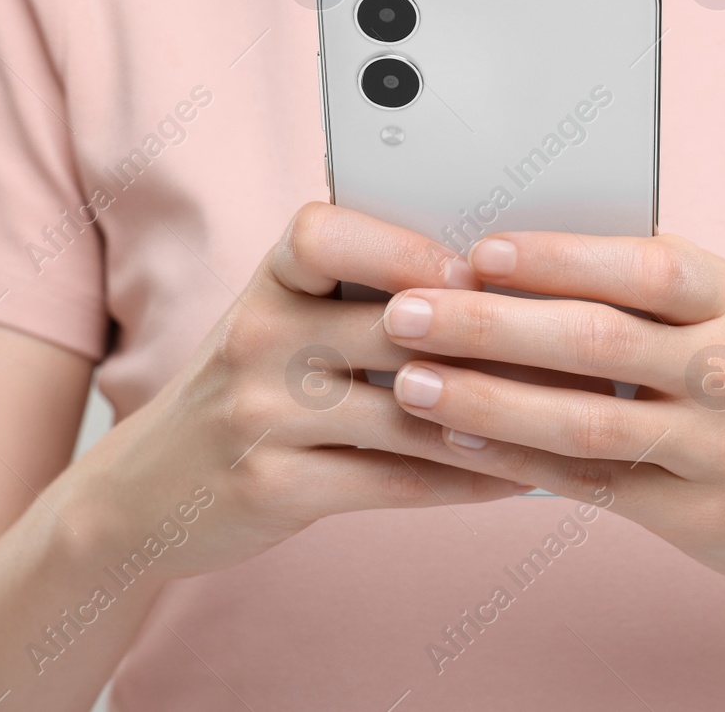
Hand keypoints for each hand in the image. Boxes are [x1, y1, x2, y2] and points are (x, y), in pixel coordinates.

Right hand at [54, 203, 533, 577]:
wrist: (145, 494)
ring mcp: (259, 413)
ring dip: (502, 420)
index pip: (324, 231)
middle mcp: (256, 335)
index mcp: (267, 281)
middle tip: (579, 349)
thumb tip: (500, 281)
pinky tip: (518, 477)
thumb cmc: (251, 391)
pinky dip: (467, 480)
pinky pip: (395, 481)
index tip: (475, 269)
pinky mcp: (272, 486)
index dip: (404, 248)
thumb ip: (363, 297)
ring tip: (574, 421)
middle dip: (493, 340)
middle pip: (393, 326)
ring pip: (410, 412)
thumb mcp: (281, 324)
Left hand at [379, 231, 724, 595]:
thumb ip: (639, 291)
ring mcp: (717, 444)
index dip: (555, 257)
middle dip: (491, 324)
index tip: (474, 250)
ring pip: (589, 419)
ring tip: (413, 384)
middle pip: (599, 338)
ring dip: (491, 399)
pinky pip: (594, 484)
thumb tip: (504, 258)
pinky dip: (521, 463)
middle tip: (406, 312)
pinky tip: (460, 444)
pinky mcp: (696, 511)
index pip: (639, 266)